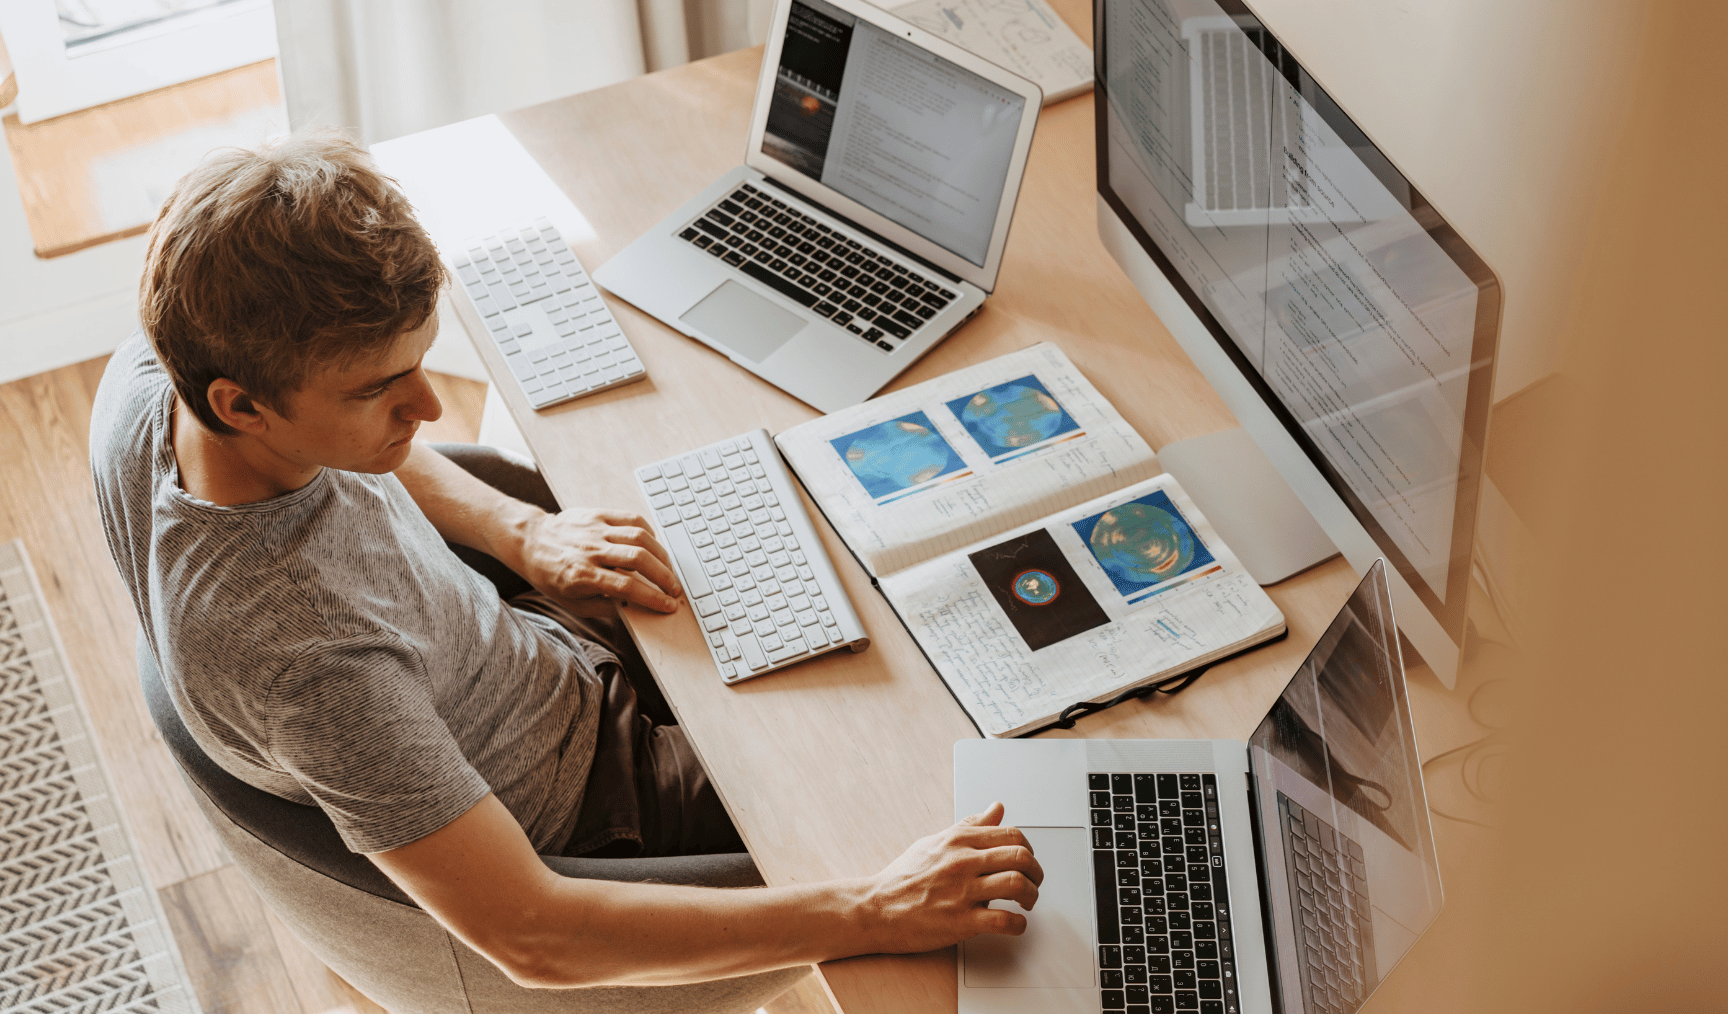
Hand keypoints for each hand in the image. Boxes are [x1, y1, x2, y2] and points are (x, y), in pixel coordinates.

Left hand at [513, 507, 682, 614]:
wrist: (530, 541)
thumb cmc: (550, 574)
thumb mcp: (571, 602)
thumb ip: (603, 607)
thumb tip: (633, 607)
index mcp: (583, 576)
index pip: (627, 587)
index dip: (653, 598)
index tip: (668, 605)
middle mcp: (591, 551)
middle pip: (638, 560)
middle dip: (664, 576)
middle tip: (674, 588)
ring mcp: (595, 530)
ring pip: (639, 538)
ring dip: (661, 555)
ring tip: (668, 569)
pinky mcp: (598, 515)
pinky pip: (631, 519)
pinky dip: (649, 532)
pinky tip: (654, 545)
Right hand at [858, 802, 1042, 953]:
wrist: (876, 908)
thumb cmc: (903, 877)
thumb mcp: (936, 842)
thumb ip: (970, 825)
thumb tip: (996, 808)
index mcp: (958, 841)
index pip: (1011, 834)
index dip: (1028, 848)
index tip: (1026, 860)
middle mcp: (963, 862)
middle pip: (1020, 856)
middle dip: (1036, 871)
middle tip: (1034, 881)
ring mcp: (962, 892)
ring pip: (1016, 884)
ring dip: (1031, 895)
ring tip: (1027, 902)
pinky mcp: (960, 921)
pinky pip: (1003, 921)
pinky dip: (1019, 924)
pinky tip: (1016, 924)